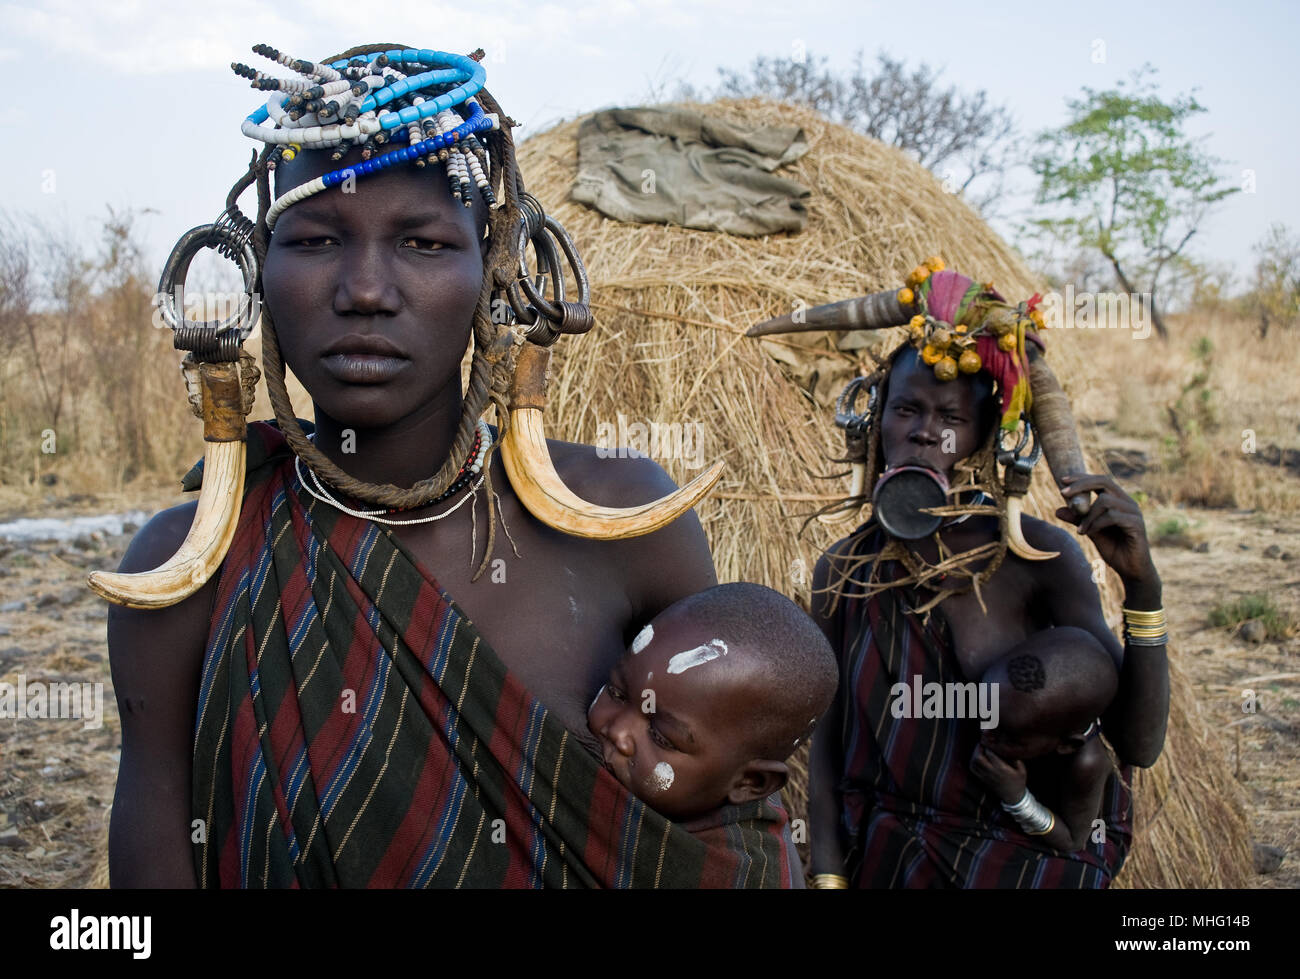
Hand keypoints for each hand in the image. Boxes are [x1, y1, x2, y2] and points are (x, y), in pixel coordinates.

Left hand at [970, 744, 1027, 802]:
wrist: (1013, 796)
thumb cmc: (1019, 781)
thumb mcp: (1022, 769)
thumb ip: (1015, 758)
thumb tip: (1007, 747)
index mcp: (1002, 768)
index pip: (990, 753)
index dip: (989, 744)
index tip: (991, 739)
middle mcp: (991, 772)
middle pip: (978, 757)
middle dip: (979, 748)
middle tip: (983, 742)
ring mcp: (985, 776)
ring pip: (974, 763)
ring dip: (975, 753)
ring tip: (981, 748)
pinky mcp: (982, 779)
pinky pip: (973, 769)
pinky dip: (972, 761)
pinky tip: (977, 756)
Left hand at [1054, 473, 1158, 590]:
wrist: (1131, 570)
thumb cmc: (1113, 549)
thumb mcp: (1091, 531)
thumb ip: (1078, 520)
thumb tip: (1057, 510)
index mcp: (1118, 501)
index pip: (1101, 480)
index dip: (1082, 478)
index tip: (1062, 480)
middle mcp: (1128, 502)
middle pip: (1104, 482)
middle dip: (1081, 485)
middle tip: (1063, 493)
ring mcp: (1134, 512)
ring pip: (1105, 501)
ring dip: (1087, 515)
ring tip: (1081, 530)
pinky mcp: (1137, 524)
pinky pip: (1112, 516)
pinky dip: (1096, 524)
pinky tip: (1088, 533)